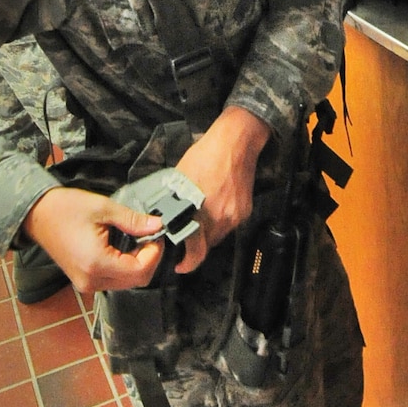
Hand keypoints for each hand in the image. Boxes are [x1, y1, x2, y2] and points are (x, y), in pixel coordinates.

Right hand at [24, 186, 164, 293]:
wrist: (37, 214)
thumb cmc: (64, 209)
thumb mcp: (103, 208)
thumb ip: (133, 220)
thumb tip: (156, 225)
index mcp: (96, 263)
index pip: (140, 270)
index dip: (154, 253)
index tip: (157, 235)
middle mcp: (91, 280)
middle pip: (136, 280)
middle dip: (148, 259)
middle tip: (150, 236)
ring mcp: (86, 283)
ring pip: (126, 282)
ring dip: (137, 263)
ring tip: (136, 239)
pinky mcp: (84, 281)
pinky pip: (113, 280)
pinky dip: (124, 266)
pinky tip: (123, 247)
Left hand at [172, 106, 271, 275]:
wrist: (236, 141)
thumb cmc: (206, 154)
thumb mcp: (179, 178)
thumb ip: (173, 202)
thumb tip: (162, 216)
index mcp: (200, 210)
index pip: (195, 250)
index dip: (187, 262)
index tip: (180, 265)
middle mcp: (220, 217)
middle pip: (207, 245)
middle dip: (196, 244)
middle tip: (187, 238)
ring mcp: (234, 215)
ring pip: (218, 235)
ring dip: (208, 231)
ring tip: (201, 214)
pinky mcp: (244, 210)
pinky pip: (229, 224)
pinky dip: (221, 220)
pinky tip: (215, 205)